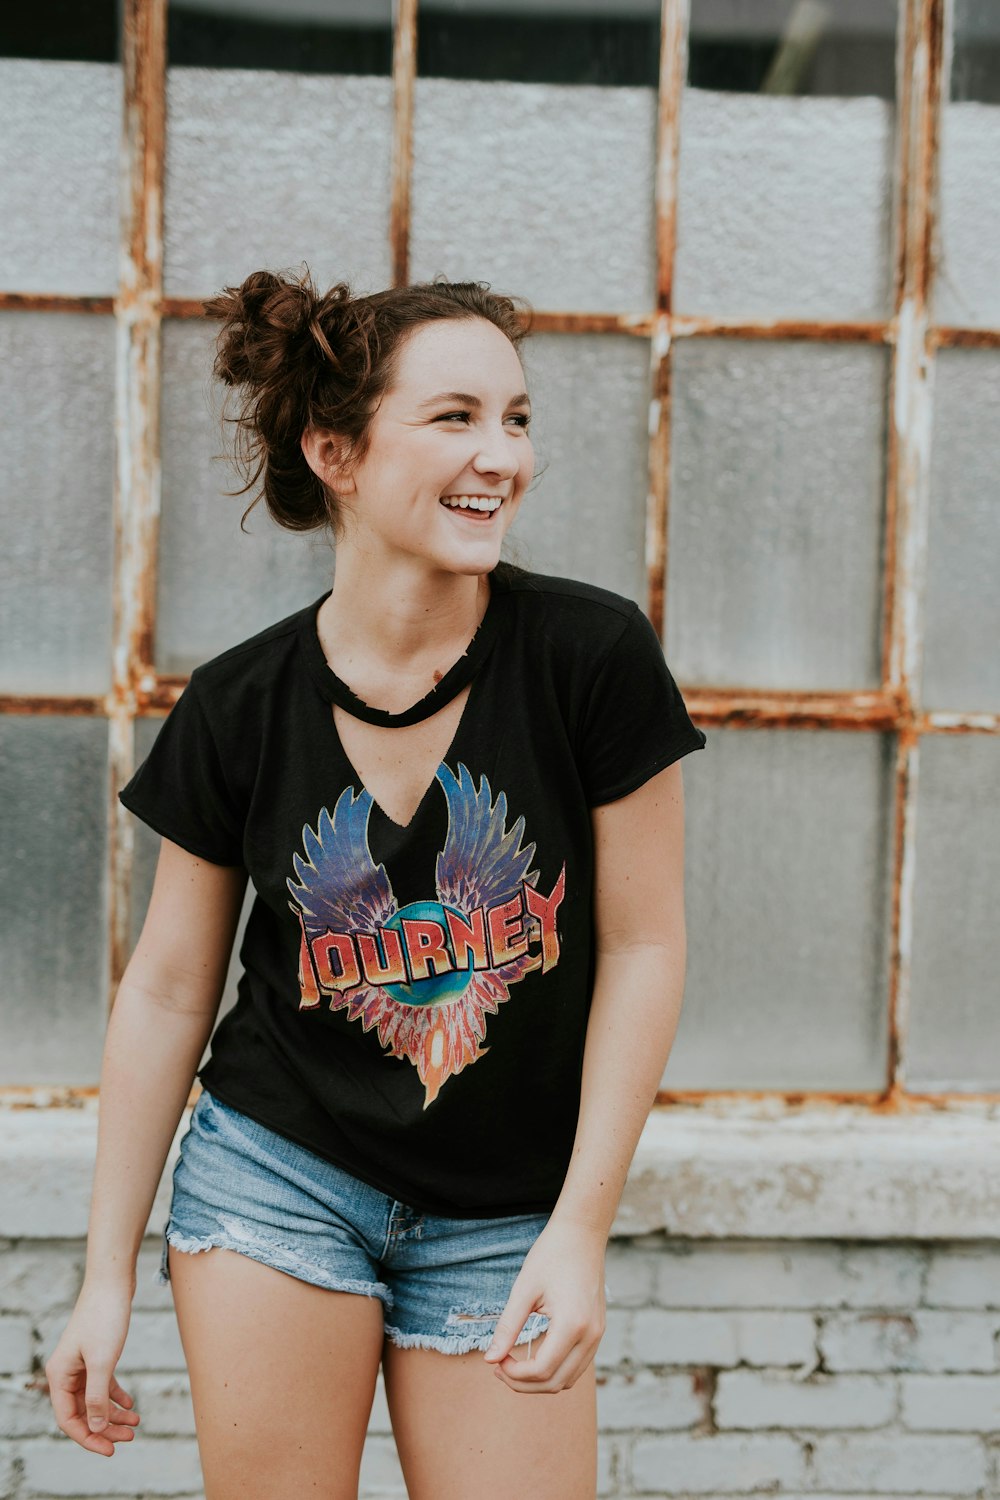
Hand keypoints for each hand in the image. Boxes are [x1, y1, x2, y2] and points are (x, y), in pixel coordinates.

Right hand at [44, 1281, 140, 1455]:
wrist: (112, 1281)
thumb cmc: (104, 1316)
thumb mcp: (102, 1361)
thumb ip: (97, 1397)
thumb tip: (96, 1428)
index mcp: (59, 1376)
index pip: (69, 1420)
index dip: (88, 1438)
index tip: (111, 1449)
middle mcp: (66, 1372)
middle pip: (82, 1412)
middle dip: (105, 1428)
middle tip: (129, 1438)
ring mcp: (80, 1363)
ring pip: (94, 1399)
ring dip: (113, 1414)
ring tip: (135, 1424)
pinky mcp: (95, 1354)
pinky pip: (103, 1384)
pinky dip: (116, 1396)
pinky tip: (131, 1405)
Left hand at [483, 1217, 605, 1393]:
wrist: (582, 1233)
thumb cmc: (551, 1255)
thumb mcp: (523, 1289)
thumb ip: (507, 1327)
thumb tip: (489, 1359)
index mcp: (572, 1325)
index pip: (541, 1370)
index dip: (513, 1373)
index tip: (495, 1361)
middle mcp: (591, 1335)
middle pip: (556, 1383)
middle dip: (523, 1383)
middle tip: (499, 1367)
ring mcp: (598, 1334)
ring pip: (568, 1379)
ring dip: (540, 1381)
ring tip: (514, 1365)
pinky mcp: (597, 1330)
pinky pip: (577, 1365)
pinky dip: (555, 1370)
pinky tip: (534, 1357)